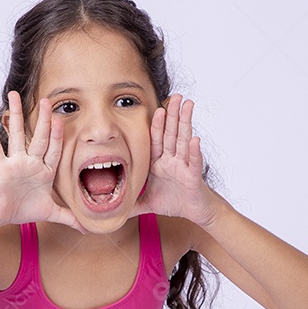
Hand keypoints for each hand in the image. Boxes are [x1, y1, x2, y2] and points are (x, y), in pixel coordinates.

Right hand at [0, 91, 85, 232]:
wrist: (0, 216)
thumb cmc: (23, 210)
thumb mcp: (51, 213)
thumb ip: (69, 217)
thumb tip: (88, 228)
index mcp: (44, 170)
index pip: (55, 150)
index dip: (59, 136)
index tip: (62, 119)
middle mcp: (30, 162)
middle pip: (39, 137)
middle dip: (43, 119)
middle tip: (47, 99)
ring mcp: (15, 163)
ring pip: (16, 135)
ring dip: (16, 115)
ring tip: (13, 95)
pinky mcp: (0, 168)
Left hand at [131, 94, 221, 226]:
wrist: (194, 212)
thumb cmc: (173, 203)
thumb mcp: (147, 203)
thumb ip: (131, 204)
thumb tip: (112, 211)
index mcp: (159, 163)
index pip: (157, 140)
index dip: (157, 124)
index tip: (157, 108)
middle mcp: (172, 160)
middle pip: (172, 134)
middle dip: (173, 114)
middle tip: (175, 96)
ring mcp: (184, 166)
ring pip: (184, 141)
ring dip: (186, 122)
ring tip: (188, 105)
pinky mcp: (193, 176)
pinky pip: (193, 162)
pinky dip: (194, 151)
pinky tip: (195, 139)